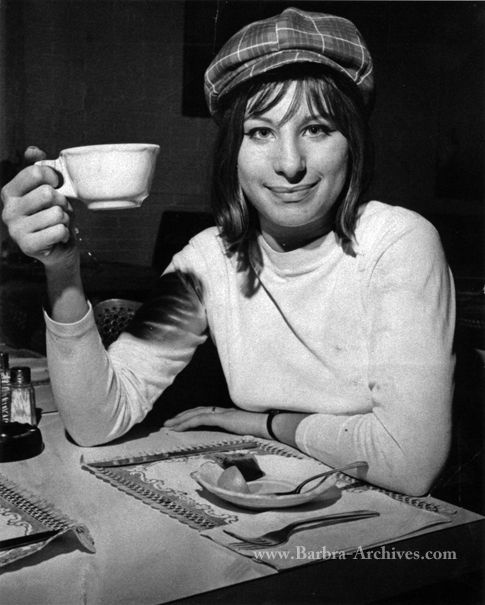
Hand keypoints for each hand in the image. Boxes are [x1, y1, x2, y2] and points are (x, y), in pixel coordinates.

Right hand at [1, 146, 77, 267]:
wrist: (58, 250)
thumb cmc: (53, 217)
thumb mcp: (46, 191)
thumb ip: (37, 170)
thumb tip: (32, 150)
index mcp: (9, 192)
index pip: (35, 173)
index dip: (53, 178)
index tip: (56, 186)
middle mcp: (8, 210)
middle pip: (48, 193)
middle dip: (62, 202)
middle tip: (59, 211)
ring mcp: (16, 229)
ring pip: (57, 213)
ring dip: (65, 220)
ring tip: (58, 225)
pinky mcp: (27, 245)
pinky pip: (59, 230)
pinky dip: (65, 234)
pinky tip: (57, 238)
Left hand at [163, 406, 268, 438]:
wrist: (272, 426)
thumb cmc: (265, 433)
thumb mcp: (248, 437)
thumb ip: (239, 438)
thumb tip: (235, 452)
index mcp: (229, 415)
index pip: (206, 412)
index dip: (193, 416)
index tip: (181, 422)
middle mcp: (224, 411)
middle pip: (198, 410)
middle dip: (182, 416)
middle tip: (168, 423)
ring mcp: (223, 413)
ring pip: (196, 413)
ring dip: (181, 419)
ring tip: (169, 425)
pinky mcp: (223, 417)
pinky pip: (201, 418)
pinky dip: (188, 422)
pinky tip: (179, 427)